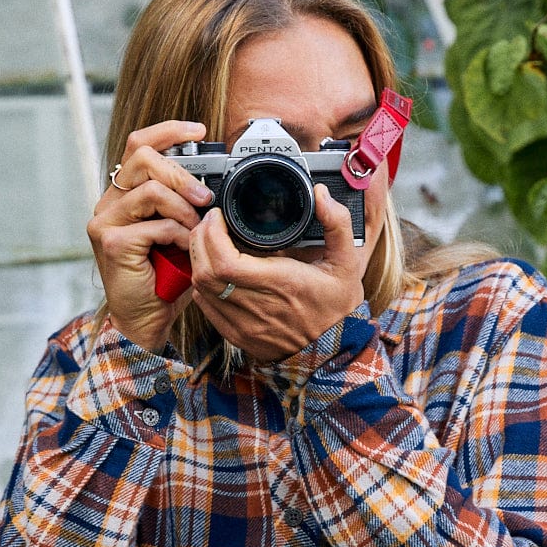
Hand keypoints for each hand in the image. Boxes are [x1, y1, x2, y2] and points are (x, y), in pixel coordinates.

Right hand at [86, 121, 214, 351]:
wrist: (146, 320)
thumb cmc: (165, 280)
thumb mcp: (180, 234)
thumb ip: (186, 207)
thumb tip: (213, 185)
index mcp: (123, 195)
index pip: (138, 144)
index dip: (168, 131)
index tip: (200, 130)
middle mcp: (109, 203)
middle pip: (142, 157)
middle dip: (180, 172)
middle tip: (204, 196)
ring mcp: (106, 221)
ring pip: (150, 190)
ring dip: (183, 207)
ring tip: (196, 227)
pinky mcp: (113, 242)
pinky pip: (155, 224)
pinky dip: (178, 235)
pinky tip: (184, 249)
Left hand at [188, 184, 366, 364]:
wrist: (333, 351)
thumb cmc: (338, 308)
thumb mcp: (348, 263)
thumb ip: (337, 225)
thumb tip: (321, 194)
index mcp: (282, 284)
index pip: (226, 262)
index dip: (212, 234)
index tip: (219, 216)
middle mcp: (259, 307)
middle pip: (206, 272)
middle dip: (200, 240)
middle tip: (211, 224)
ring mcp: (245, 324)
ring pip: (200, 288)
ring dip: (199, 260)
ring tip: (211, 243)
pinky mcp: (238, 336)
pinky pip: (205, 307)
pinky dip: (203, 285)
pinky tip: (215, 272)